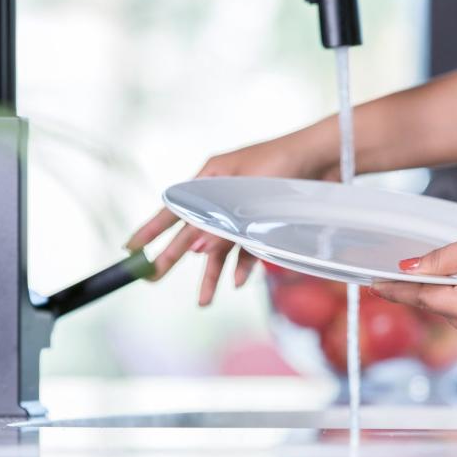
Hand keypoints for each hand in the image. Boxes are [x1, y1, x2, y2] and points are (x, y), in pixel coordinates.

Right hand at [126, 130, 339, 305]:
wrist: (327, 155)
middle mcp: (223, 194)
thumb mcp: (248, 194)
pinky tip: (240, 282)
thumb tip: (195, 250)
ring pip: (221, 246)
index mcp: (211, 178)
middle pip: (194, 233)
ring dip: (213, 273)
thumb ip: (222, 224)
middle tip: (154, 280)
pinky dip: (244, 264)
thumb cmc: (285, 163)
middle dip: (175, 259)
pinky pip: (247, 247)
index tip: (129, 250)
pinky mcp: (265, 218)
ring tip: (204, 301)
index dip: (150, 231)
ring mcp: (243, 208)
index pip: (172, 208)